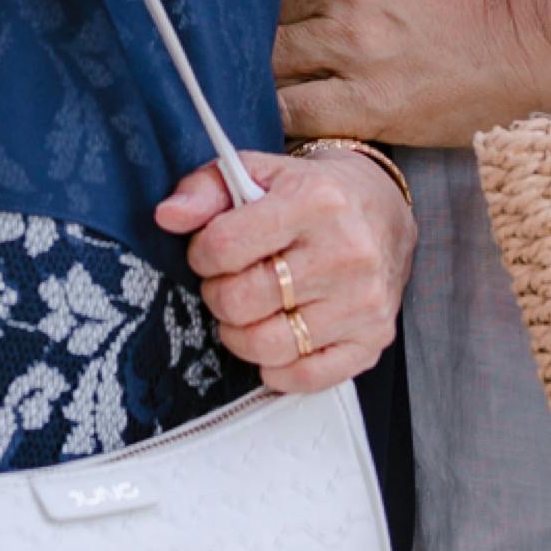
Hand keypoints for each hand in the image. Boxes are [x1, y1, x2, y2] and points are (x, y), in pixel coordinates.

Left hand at [153, 145, 411, 396]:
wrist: (382, 210)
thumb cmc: (311, 194)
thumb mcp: (259, 172)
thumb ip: (206, 189)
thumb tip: (167, 216)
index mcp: (314, 201)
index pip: (223, 246)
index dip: (202, 254)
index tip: (210, 252)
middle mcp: (345, 252)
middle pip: (241, 302)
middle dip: (218, 295)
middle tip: (229, 283)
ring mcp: (362, 302)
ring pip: (267, 346)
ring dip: (240, 335)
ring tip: (248, 312)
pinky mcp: (373, 339)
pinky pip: (304, 378)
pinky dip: (277, 368)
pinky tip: (275, 340)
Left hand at [276, 0, 550, 148]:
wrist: (531, 42)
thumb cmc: (468, 8)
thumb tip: (281, 16)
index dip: (263, 11)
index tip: (272, 32)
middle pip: (260, 24)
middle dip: (257, 49)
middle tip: (267, 70)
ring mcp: (351, 47)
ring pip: (268, 67)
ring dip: (267, 84)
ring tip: (278, 97)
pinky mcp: (366, 101)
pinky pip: (291, 113)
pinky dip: (282, 120)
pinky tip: (291, 124)